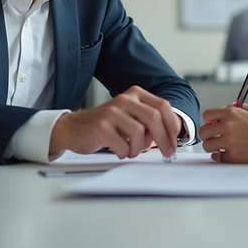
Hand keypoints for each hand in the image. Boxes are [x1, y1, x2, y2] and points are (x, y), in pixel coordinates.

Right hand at [50, 86, 180, 158]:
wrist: (73, 128)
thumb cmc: (105, 126)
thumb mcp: (130, 117)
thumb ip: (149, 123)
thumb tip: (171, 138)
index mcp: (135, 94)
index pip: (163, 106)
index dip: (172, 126)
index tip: (175, 142)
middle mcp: (124, 99)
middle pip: (154, 117)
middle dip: (164, 139)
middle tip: (167, 154)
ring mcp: (112, 112)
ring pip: (140, 133)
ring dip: (139, 148)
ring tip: (131, 150)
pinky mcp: (101, 126)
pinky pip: (123, 145)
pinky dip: (125, 153)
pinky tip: (119, 151)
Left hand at [198, 105, 247, 163]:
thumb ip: (233, 113)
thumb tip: (219, 116)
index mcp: (231, 113)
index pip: (206, 115)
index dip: (208, 121)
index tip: (211, 125)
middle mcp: (228, 126)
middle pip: (203, 132)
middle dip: (207, 136)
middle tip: (212, 138)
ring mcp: (229, 142)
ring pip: (208, 146)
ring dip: (212, 147)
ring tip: (219, 148)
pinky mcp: (234, 156)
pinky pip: (219, 157)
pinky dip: (222, 157)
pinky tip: (227, 154)